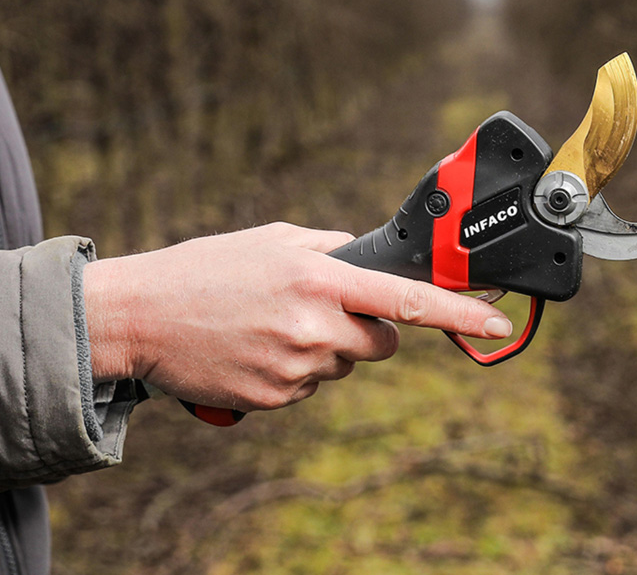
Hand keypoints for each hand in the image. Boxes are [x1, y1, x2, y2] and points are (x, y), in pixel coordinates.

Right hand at [83, 222, 511, 411]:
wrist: (138, 318)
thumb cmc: (205, 270)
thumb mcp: (272, 240)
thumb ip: (329, 248)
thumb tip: (369, 257)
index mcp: (319, 277)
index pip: (407, 300)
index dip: (460, 313)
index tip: (497, 322)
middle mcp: (314, 324)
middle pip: (384, 342)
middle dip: (368, 329)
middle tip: (321, 310)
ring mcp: (296, 366)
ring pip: (345, 364)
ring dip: (324, 349)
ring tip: (271, 326)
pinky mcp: (277, 397)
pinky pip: (311, 387)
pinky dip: (294, 371)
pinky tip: (256, 349)